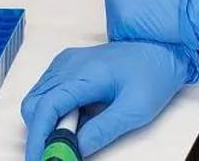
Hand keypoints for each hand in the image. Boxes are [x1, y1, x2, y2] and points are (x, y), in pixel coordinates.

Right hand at [21, 41, 197, 158]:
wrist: (163, 50)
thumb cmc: (153, 74)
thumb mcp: (135, 110)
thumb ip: (103, 131)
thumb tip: (76, 149)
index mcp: (85, 73)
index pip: (46, 107)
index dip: (38, 137)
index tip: (40, 159)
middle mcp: (70, 63)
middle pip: (35, 104)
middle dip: (42, 132)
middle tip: (62, 150)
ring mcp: (68, 62)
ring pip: (39, 98)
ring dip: (48, 122)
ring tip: (75, 134)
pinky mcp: (70, 65)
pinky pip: (49, 91)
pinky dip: (54, 111)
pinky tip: (76, 120)